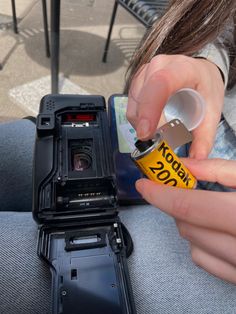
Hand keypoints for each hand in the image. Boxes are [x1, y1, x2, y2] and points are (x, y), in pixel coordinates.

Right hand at [127, 55, 224, 158]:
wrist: (198, 73)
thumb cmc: (204, 88)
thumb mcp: (212, 111)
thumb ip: (205, 137)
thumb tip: (196, 159)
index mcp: (181, 69)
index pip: (161, 84)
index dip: (150, 109)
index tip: (147, 134)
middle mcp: (158, 67)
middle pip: (142, 99)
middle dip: (148, 125)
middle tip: (163, 140)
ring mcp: (144, 73)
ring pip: (133, 106)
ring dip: (143, 125)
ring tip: (161, 131)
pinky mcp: (136, 82)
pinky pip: (131, 107)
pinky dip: (139, 121)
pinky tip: (153, 124)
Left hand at [135, 158, 235, 282]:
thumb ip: (218, 170)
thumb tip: (186, 166)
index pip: (186, 206)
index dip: (159, 194)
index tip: (144, 184)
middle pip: (186, 226)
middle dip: (178, 205)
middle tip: (184, 190)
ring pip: (192, 246)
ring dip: (190, 223)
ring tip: (207, 208)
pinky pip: (205, 262)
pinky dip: (200, 243)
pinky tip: (213, 229)